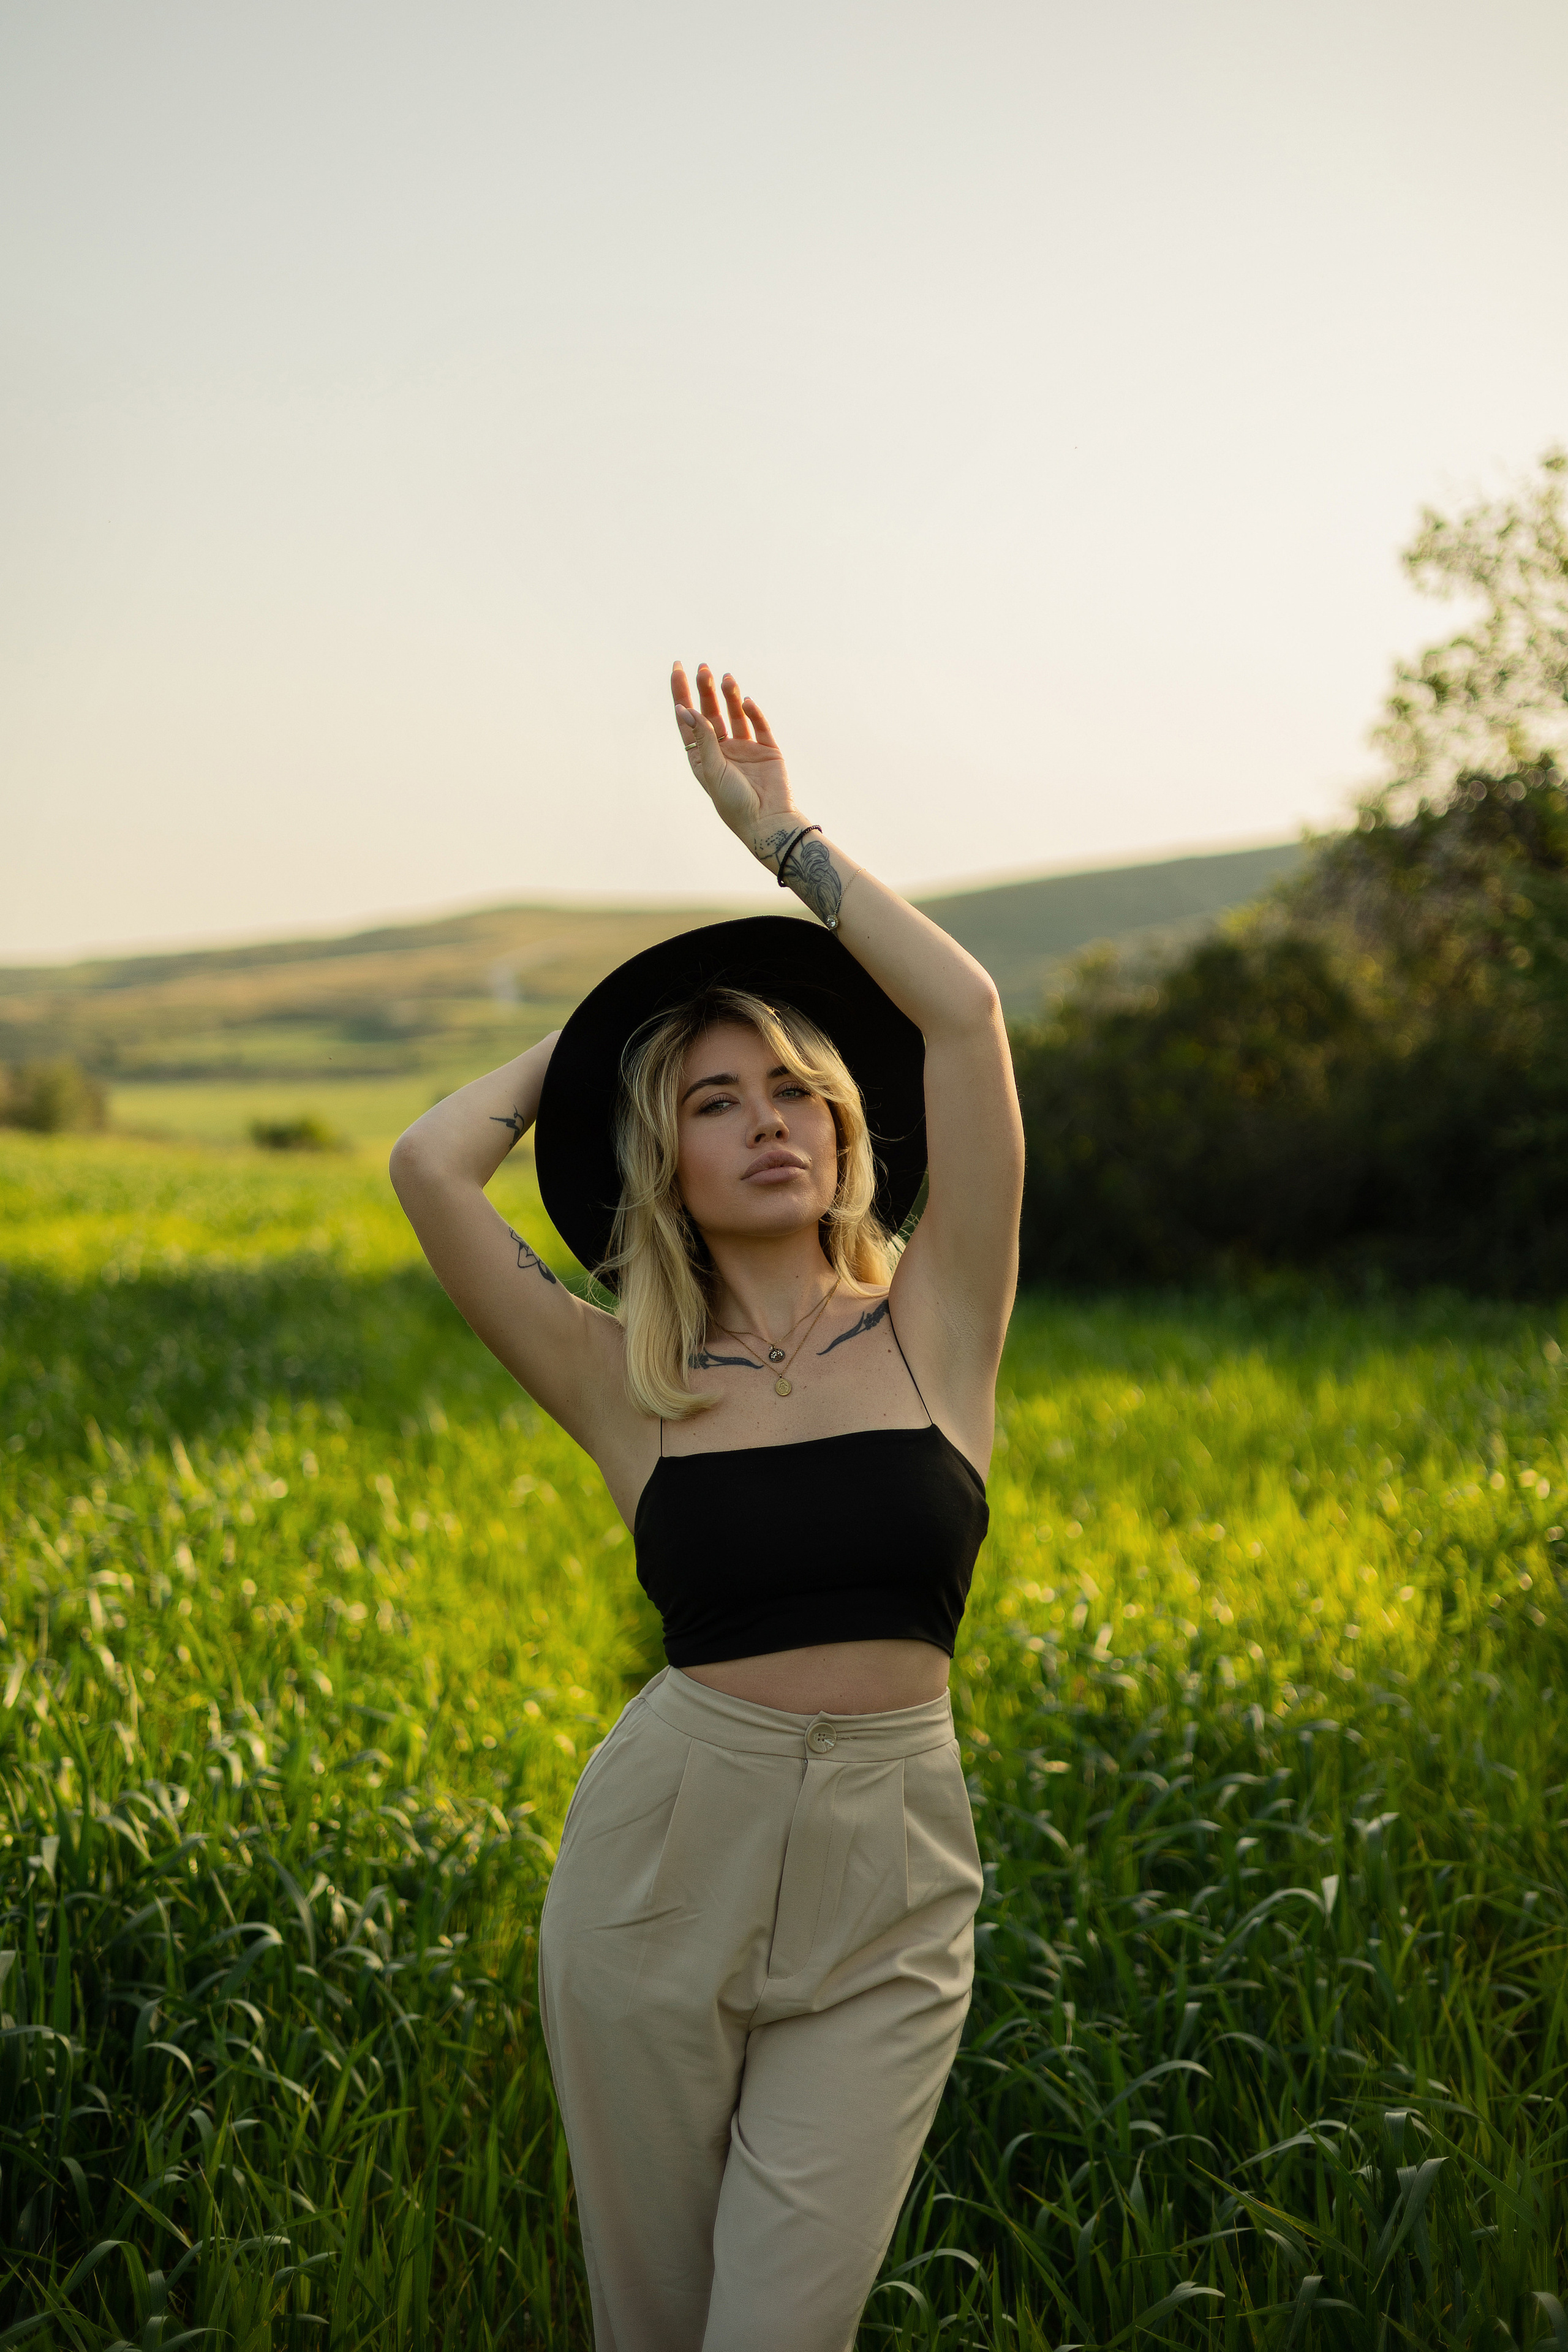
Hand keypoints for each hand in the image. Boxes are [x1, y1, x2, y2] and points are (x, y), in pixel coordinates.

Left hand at [671, 662, 802, 865]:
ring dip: (728, 695)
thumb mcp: (713, 769)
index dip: (681, 694)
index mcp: (703, 756)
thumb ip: (703, 738)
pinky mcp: (766, 749)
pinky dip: (752, 711)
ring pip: (733, 714)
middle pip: (710, 711)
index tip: (677, 669)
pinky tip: (746, 701)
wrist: (768, 821)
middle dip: (705, 690)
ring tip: (725, 677)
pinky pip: (758, 724)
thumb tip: (685, 709)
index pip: (688, 719)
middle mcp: (722, 749)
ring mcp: (745, 747)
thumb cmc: (734, 802)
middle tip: (702, 669)